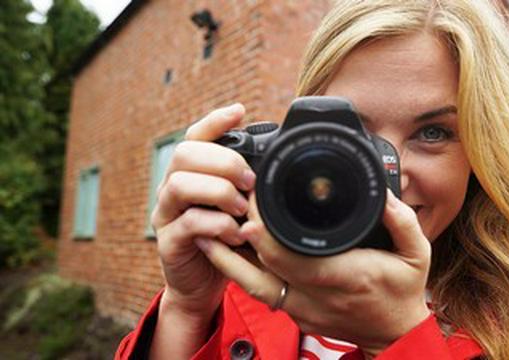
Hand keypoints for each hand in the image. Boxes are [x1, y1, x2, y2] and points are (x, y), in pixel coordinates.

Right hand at [151, 103, 255, 317]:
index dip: (215, 121)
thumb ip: (246, 185)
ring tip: (242, 208)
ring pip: (179, 184)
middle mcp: (172, 188)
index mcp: (191, 173)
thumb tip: (274, 161)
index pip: (195, 136)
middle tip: (250, 181)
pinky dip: (217, 225)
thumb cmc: (227, 240)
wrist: (204, 284)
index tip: (240, 111)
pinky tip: (236, 233)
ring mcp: (166, 214)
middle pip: (184, 153)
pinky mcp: (168, 242)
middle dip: (223, 161)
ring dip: (218, 191)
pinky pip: (187, 223)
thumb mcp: (240, 207)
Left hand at [195, 189, 432, 355]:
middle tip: (230, 201)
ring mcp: (301, 307)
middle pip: (262, 263)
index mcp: (343, 276)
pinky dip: (239, 273)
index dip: (263, 227)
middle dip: (241, 230)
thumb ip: (402, 222)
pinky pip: (260, 292)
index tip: (254, 197)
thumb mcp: (417, 254)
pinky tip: (225, 253)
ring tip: (206, 230)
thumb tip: (384, 195)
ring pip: (251, 283)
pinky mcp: (295, 313)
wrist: (393, 335)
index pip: (288, 252)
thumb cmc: (403, 292)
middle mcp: (316, 294)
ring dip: (227, 257)